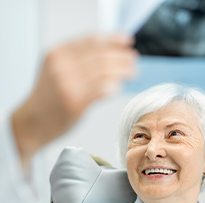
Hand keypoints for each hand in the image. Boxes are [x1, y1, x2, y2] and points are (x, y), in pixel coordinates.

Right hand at [12, 34, 137, 166]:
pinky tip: (119, 86)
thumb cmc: (48, 98)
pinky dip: (113, 86)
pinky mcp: (75, 103)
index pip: (91, 41)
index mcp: (58, 54)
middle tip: (134, 60)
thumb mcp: (57, 70)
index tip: (127, 42)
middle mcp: (62, 66)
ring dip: (122, 71)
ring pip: (104, 72)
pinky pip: (101, 90)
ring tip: (133, 72)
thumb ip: (78, 61)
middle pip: (101, 56)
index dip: (113, 40)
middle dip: (122, 57)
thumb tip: (110, 56)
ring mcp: (68, 85)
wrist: (32, 122)